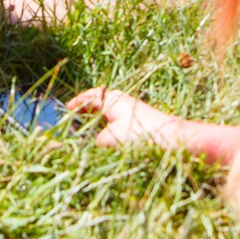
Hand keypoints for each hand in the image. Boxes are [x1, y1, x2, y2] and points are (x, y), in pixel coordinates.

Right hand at [66, 88, 185, 148]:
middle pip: (99, 101)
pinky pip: (117, 120)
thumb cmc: (139, 135)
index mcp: (112, 99)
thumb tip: (92, 142)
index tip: (66, 109)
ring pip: (109, 111)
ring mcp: (133, 110)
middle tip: (74, 118)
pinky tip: (107, 137)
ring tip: (87, 129)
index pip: (90, 96)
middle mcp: (122, 101)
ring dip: (97, 118)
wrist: (173, 139)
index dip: (77, 103)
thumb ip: (94, 140)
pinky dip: (107, 125)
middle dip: (86, 109)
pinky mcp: (141, 121)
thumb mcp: (109, 139)